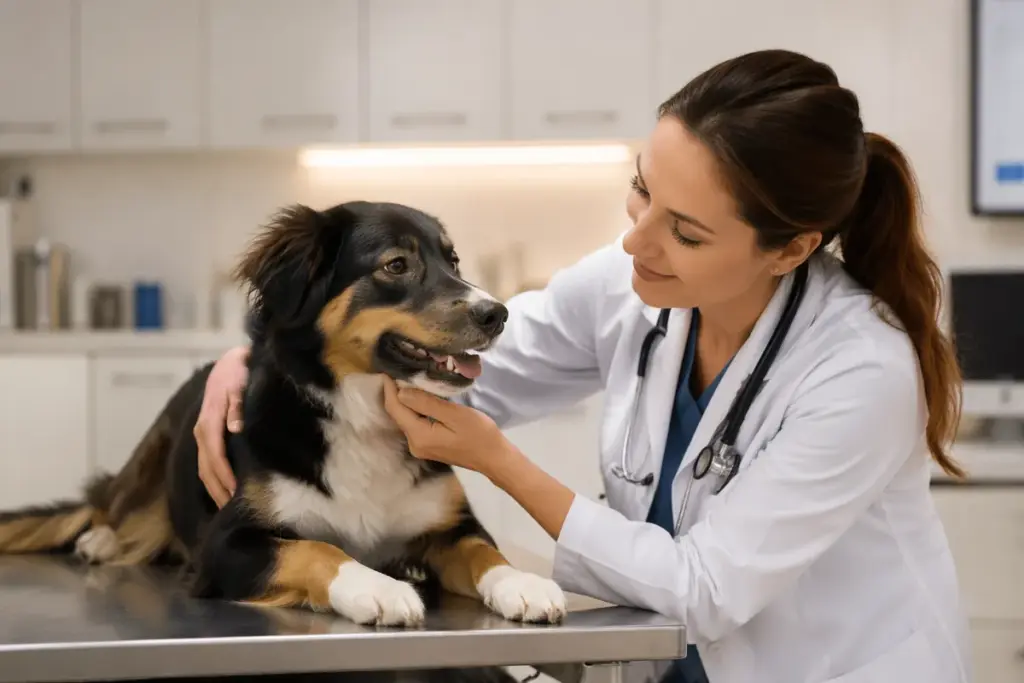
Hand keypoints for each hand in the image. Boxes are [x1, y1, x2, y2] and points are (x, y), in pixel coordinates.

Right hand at [194, 345, 248, 506]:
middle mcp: (202, 432)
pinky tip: (224, 493)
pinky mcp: (207, 437)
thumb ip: (238, 405)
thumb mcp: (240, 385)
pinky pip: (207, 464)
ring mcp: (202, 435)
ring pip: (204, 470)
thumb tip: (236, 428)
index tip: (237, 494)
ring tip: (229, 509)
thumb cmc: (239, 373)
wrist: (229, 364)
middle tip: (235, 512)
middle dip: (219, 491)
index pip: (215, 457)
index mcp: (209, 422)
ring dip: (215, 490)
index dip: (226, 477)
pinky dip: (214, 481)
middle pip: (207, 469)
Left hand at [381, 377, 514, 476]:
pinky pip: (414, 424)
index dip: (389, 389)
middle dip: (395, 393)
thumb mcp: (455, 415)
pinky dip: (414, 409)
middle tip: (397, 370)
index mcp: (419, 436)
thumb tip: (401, 391)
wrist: (494, 458)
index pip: (396, 409)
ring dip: (404, 400)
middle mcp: (414, 444)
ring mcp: (420, 447)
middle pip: (398, 414)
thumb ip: (427, 403)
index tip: (387, 369)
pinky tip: (418, 397)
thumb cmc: (479, 434)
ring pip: (405, 419)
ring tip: (406, 379)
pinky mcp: (427, 445)